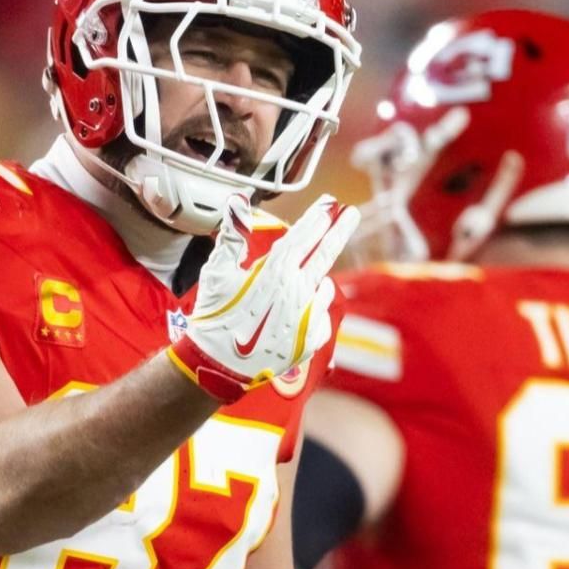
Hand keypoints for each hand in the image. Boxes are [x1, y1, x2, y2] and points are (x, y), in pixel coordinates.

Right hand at [171, 195, 357, 402]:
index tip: (330, 203)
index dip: (318, 217)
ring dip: (314, 280)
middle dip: (340, 229)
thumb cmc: (216, 315)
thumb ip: (233, 236)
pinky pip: (321, 315)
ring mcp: (309, 315)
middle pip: (326, 252)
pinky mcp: (313, 339)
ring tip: (292, 290)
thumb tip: (238, 202)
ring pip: (323, 286)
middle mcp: (298, 290)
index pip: (304, 236)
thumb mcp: (217, 272)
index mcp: (276, 270)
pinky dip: (313, 310)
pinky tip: (294, 316)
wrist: (219, 365)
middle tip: (352, 212)